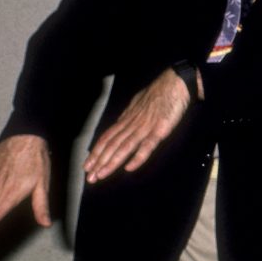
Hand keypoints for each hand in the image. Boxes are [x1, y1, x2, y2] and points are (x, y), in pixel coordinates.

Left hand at [83, 68, 190, 182]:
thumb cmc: (159, 92)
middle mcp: (132, 124)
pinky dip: (137, 157)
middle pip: (112, 145)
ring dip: (111, 162)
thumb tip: (122, 122)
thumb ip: (130, 116)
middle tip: (89, 177)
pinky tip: (129, 168)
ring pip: (124, 147)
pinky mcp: (159, 130)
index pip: (107, 137)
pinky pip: (147, 145)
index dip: (96, 152)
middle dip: (99, 161)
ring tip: (101, 175)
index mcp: (127, 118)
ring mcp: (145, 127)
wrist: (173, 83)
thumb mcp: (138, 103)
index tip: (87, 164)